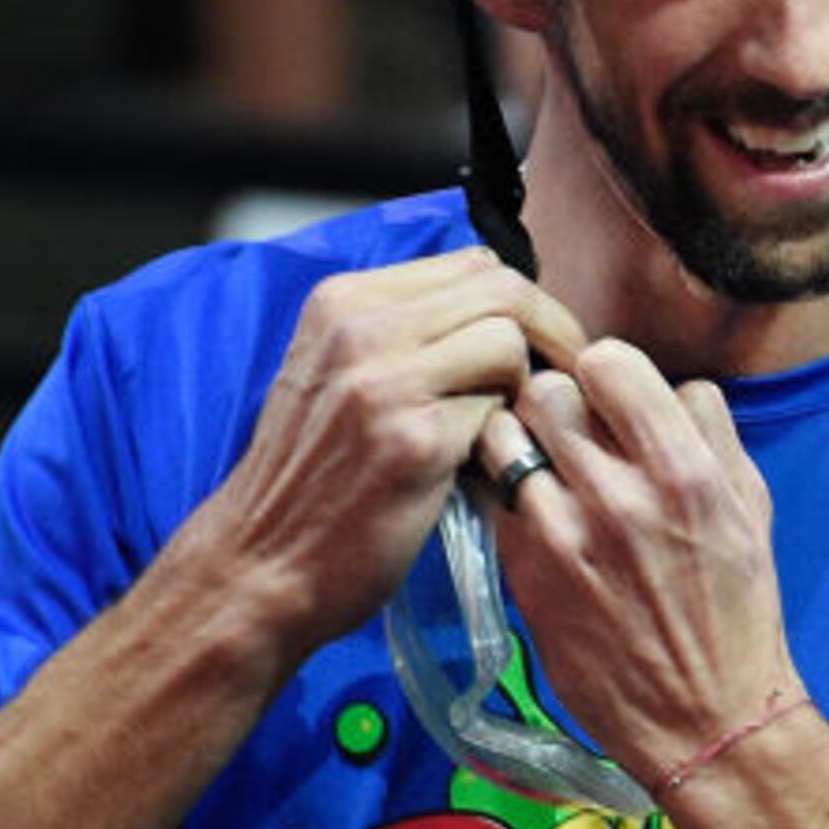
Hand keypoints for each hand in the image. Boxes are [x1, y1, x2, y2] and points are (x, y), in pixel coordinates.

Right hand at [185, 248, 588, 653]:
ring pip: (507, 342)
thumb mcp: (335, 375)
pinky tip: (483, 468)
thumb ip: (404, 335)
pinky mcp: (412, 440)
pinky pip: (498, 410)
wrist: (260, 563)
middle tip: (567, 375)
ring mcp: (383, 381)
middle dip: (552, 331)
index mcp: (342, 302)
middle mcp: (358, 328)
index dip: (522, 303)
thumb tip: (504, 315)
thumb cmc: (310, 479)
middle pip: (502, 289)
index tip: (542, 342)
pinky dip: (504, 438)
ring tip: (508, 427)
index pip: (471, 264)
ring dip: (524, 386)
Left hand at [472, 339, 794, 784]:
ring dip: (518, 439)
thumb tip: (664, 384)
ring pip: (503, 438)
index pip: (609, 362)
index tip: (608, 392)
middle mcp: (620, 498)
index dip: (604, 369)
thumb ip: (708, 433)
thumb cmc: (735, 610)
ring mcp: (563, 538)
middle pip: (546, 391)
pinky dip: (505, 491)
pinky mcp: (525, 575)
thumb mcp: (750, 508)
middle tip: (568, 425)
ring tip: (539, 461)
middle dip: (555, 397)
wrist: (703, 718)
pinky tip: (530, 508)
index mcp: (685, 473)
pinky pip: (494, 497)